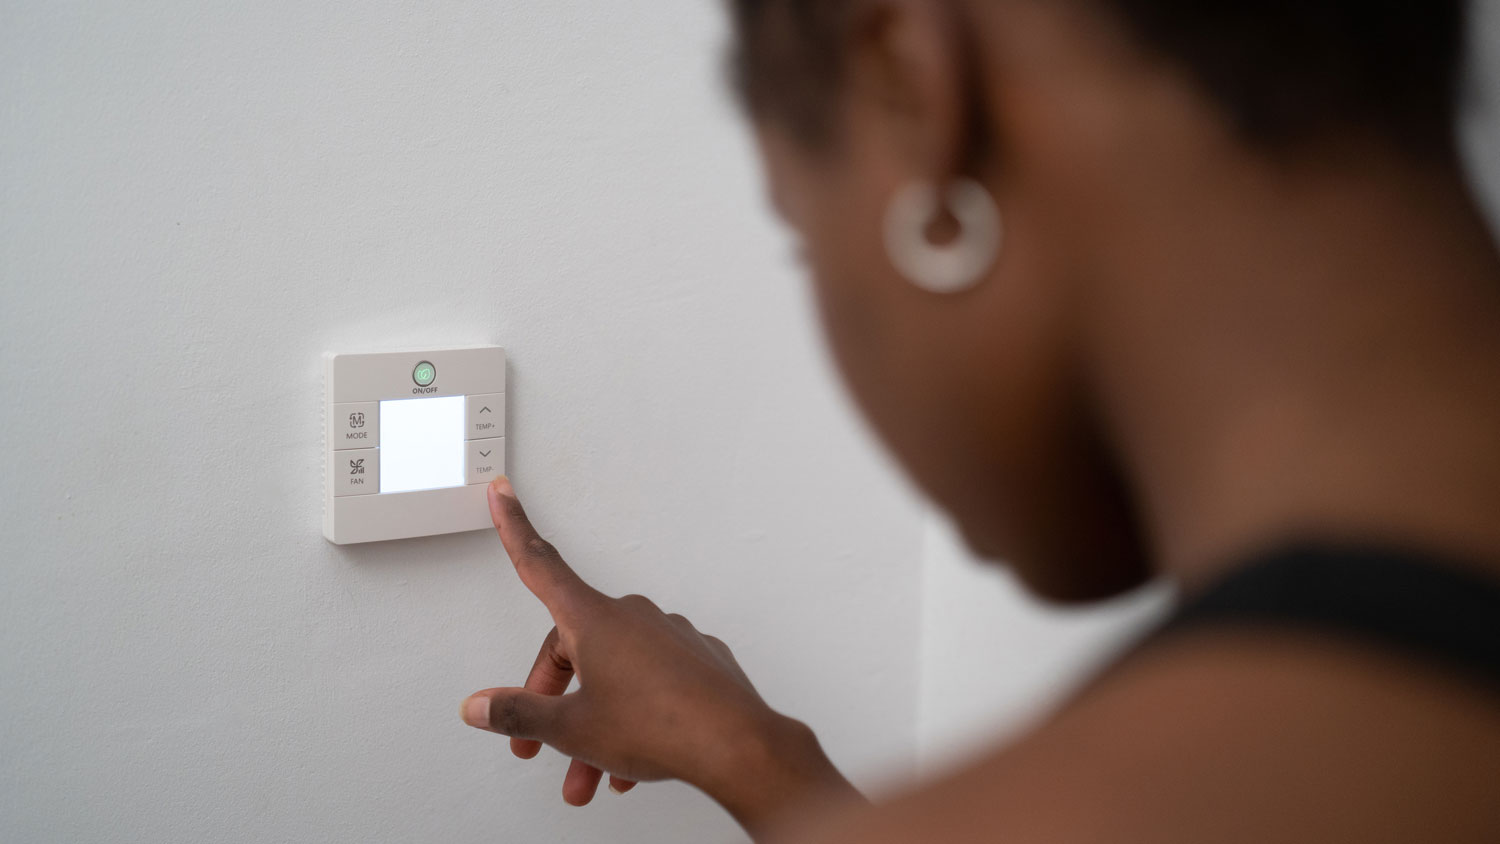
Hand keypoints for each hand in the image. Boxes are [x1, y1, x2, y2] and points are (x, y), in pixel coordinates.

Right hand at [461, 477, 861, 836]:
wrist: (737, 746)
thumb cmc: (662, 727)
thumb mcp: (572, 728)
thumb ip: (520, 714)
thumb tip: (480, 706)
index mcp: (594, 620)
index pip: (540, 565)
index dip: (514, 529)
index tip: (504, 495)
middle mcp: (632, 617)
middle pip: (573, 648)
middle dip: (554, 700)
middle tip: (539, 745)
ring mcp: (670, 636)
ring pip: (615, 675)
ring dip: (596, 724)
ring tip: (592, 778)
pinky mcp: (699, 660)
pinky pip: (652, 683)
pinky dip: (635, 716)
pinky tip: (634, 760)